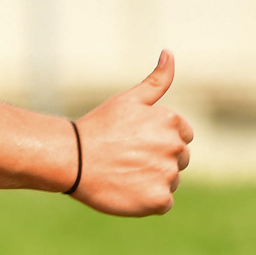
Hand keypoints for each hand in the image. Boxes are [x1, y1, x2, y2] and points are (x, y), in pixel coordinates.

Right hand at [70, 51, 192, 216]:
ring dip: (153, 180)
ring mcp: (168, 174)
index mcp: (172, 122)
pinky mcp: (159, 200)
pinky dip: (148, 200)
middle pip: (180, 160)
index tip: (135, 142)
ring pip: (171, 181)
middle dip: (159, 160)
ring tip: (124, 173)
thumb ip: (156, 80)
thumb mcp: (128, 99)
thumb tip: (169, 53)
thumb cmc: (99, 127)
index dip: (159, 140)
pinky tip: (127, 189)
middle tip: (127, 158)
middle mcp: (175, 147)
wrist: (72, 159)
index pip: (183, 136)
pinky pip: (163, 202)